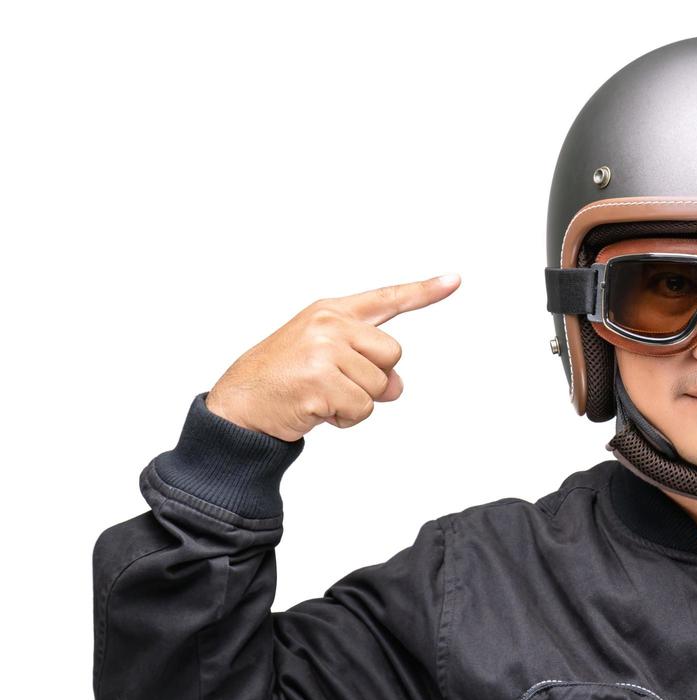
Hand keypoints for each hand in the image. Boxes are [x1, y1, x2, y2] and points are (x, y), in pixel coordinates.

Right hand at [204, 273, 461, 440]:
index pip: (387, 298)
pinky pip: (362, 410)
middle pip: (393, 355)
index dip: (425, 291)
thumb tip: (397, 385)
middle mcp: (329, 324)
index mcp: (331, 312)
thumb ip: (368, 361)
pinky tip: (316, 410)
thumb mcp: (325, 357)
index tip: (455, 280)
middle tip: (335, 383)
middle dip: (372, 378)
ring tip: (321, 397)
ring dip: (356, 403)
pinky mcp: (320, 382)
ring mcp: (324, 351)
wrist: (239, 405)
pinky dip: (345, 419)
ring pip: (379, 387)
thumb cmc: (283, 379)